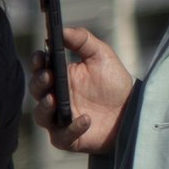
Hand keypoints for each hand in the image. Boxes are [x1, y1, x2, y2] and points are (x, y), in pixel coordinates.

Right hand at [30, 24, 133, 154]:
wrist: (132, 110)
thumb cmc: (113, 83)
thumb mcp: (101, 56)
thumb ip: (83, 40)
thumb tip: (61, 30)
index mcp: (58, 78)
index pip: (40, 70)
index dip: (37, 63)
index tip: (41, 55)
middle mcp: (54, 99)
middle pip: (37, 92)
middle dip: (39, 83)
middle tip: (48, 76)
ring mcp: (58, 120)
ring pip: (41, 116)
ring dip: (45, 108)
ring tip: (54, 99)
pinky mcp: (68, 139)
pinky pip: (62, 137)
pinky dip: (72, 128)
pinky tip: (85, 119)